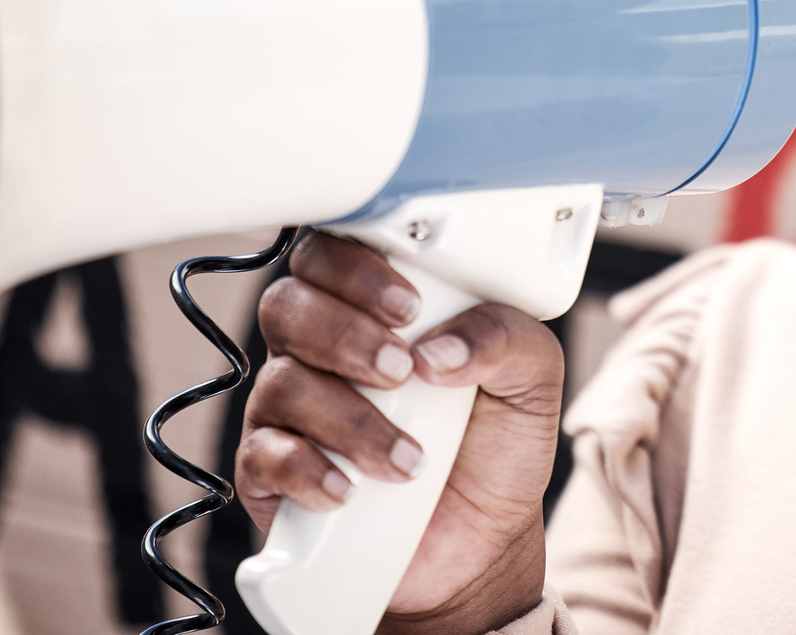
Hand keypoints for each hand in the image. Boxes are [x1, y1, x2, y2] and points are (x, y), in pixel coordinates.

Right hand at [236, 230, 561, 633]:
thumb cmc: (495, 444)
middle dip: (344, 332)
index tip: (408, 306)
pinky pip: (263, 455)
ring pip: (280, 382)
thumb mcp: (532, 381)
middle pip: (288, 304)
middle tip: (401, 371)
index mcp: (378, 307)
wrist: (480, 541)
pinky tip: (350, 487)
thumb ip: (505, 338)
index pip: (333, 254)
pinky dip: (308, 469)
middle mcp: (324, 347)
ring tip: (410, 457)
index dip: (356, 267)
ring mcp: (293, 408)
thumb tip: (438, 348)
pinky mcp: (273, 471)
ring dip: (348, 417)